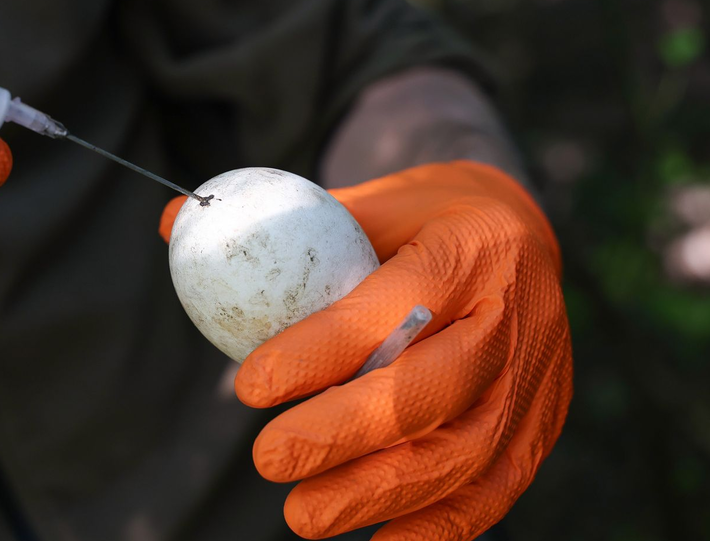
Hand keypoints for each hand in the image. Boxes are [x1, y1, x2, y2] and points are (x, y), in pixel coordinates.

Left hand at [159, 161, 570, 539]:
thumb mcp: (364, 201)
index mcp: (465, 249)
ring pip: (463, 454)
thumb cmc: (422, 220)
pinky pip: (494, 491)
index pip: (390, 308)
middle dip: (342, 435)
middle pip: (429, 392)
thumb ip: (279, 222)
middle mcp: (511, 318)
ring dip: (377, 495)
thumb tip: (170, 223)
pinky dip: (436, 529)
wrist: (528, 234)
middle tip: (268, 459)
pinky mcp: (540, 427)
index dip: (318, 352)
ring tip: (302, 516)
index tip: (250, 386)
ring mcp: (533, 381)